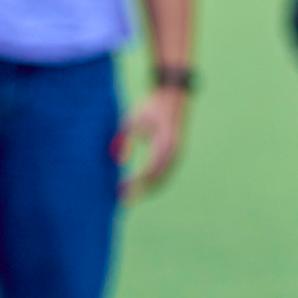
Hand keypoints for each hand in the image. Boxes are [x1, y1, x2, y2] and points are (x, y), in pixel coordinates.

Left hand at [114, 86, 187, 200]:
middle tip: (123, 200)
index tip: (120, 189)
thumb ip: (126, 139)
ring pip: (164, 178)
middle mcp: (174, 151)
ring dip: (148, 189)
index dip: (135, 182)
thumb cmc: (151, 107)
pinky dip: (155, 182)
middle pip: (158, 179)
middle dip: (141, 191)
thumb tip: (120, 162)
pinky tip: (142, 186)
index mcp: (165, 142)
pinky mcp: (177, 154)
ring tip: (130, 196)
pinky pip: (166, 173)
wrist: (174, 97)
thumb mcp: (134, 120)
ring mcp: (178, 153)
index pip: (149, 170)